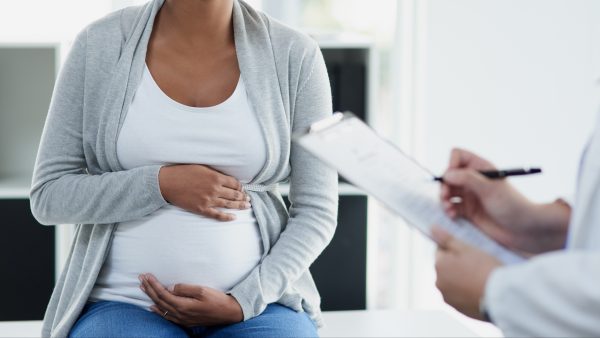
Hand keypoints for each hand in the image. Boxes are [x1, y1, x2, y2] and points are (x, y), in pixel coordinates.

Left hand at [139, 273, 243, 326]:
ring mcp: (182, 319)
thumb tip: (170, 287)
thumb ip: (184, 288)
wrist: (229, 313)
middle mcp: (179, 314)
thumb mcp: (202, 290)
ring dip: (151, 297)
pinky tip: (153, 307)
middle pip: (159, 301)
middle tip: (140, 279)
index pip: (163, 293)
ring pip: (161, 308)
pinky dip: (158, 310)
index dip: (153, 284)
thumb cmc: (217, 300)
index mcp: (183, 305)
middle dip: (149, 289)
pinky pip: (167, 316)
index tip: (146, 275)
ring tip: (143, 288)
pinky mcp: (185, 321)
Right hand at [158, 164, 250, 220]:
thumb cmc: (183, 172)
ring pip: (229, 205)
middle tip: (248, 199)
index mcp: (216, 177)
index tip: (243, 189)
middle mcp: (215, 189)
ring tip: (247, 206)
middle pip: (234, 194)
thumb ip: (215, 173)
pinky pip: (217, 215)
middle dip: (243, 197)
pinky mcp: (202, 209)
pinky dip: (227, 217)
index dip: (241, 187)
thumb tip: (225, 178)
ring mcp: (208, 200)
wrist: (167, 183)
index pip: (234, 183)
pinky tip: (234, 218)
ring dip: (240, 206)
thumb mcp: (202, 167)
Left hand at [432, 226, 501, 319]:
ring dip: (461, 279)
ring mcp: (448, 298)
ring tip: (480, 277)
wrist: (502, 297)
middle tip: (477, 264)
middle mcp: (439, 283)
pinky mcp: (458, 309)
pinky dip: (466, 292)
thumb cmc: (486, 269)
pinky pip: (460, 296)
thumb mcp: (467, 248)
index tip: (469, 252)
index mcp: (439, 265)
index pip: (441, 251)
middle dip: (457, 265)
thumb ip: (447, 238)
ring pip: (453, 282)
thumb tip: (432, 228)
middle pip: (446, 267)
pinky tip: (480, 289)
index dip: (455, 249)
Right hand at [440, 148, 568, 253]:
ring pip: (447, 191)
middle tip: (446, 196)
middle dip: (444, 185)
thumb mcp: (490, 189)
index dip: (451, 164)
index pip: (458, 156)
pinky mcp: (468, 211)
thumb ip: (468, 179)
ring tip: (449, 208)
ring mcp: (470, 195)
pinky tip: (453, 216)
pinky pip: (451, 207)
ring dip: (444, 199)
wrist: (524, 230)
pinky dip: (448, 210)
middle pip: (449, 175)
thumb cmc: (512, 206)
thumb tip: (447, 174)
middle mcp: (473, 180)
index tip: (451, 177)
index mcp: (481, 168)